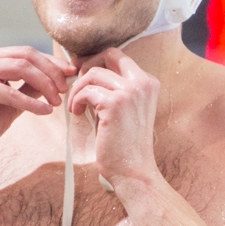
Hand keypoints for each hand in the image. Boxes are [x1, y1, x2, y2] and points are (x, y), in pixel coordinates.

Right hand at [0, 47, 73, 163]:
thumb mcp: (12, 104)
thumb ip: (30, 88)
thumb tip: (57, 79)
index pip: (26, 53)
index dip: (52, 62)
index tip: (71, 74)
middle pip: (26, 55)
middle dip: (51, 72)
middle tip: (65, 90)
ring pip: (21, 67)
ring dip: (44, 85)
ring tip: (56, 102)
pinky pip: (11, 92)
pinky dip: (30, 102)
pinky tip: (45, 111)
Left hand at [67, 48, 161, 188]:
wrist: (133, 171)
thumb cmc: (124, 144)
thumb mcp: (123, 109)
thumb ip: (112, 89)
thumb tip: (87, 71)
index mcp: (148, 82)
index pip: (119, 56)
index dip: (97, 62)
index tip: (84, 77)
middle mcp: (143, 82)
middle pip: (109, 54)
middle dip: (87, 66)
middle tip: (78, 85)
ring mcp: (130, 92)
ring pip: (93, 73)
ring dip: (79, 88)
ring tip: (76, 106)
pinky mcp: (115, 103)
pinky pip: (86, 91)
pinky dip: (77, 100)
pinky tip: (77, 113)